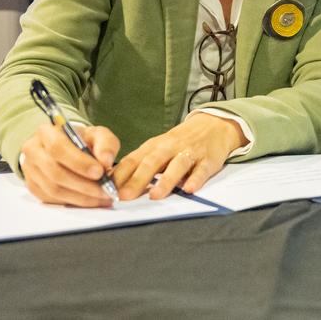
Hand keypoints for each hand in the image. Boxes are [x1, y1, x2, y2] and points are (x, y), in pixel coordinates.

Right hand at [19, 122, 119, 206]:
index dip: (79, 162)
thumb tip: (106, 161)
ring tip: (102, 197)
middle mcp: (33, 151)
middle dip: (83, 185)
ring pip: (54, 189)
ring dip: (81, 197)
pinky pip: (53, 199)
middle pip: (55, 172)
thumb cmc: (81, 140)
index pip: (58, 147)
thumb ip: (106, 143)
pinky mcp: (33, 187)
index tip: (99, 172)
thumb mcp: (97, 134)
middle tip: (104, 190)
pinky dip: (74, 202)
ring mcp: (30, 171)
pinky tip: (91, 200)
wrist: (67, 148)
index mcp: (46, 132)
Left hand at [112, 114, 246, 200]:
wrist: (213, 125)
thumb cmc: (180, 141)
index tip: (106, 188)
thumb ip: (140, 164)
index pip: (133, 159)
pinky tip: (189, 189)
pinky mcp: (208, 160)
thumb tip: (115, 183)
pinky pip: (201, 170)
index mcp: (154, 146)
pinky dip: (195, 179)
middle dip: (137, 179)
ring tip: (155, 195)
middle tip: (124, 196)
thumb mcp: (158, 148)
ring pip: (176, 166)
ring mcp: (190, 153)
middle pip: (152, 162)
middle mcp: (170, 147)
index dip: (120, 174)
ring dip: (165, 181)